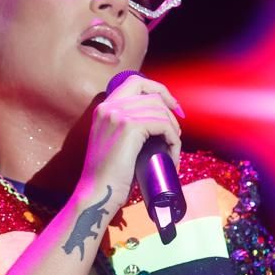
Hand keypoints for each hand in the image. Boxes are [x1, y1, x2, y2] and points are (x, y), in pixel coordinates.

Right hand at [77, 74, 184, 197]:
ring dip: (173, 130)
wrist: (97, 193)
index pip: (136, 81)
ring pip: (160, 111)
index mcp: (104, 108)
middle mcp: (109, 106)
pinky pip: (163, 125)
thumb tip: (158, 121)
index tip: (172, 107)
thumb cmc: (109, 175)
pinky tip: (172, 155)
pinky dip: (173, 140)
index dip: (159, 90)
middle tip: (177, 133)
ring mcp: (118, 115)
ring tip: (173, 149)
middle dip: (170, 111)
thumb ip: (128, 126)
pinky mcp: (129, 127)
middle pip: (152, 95)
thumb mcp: (115, 142)